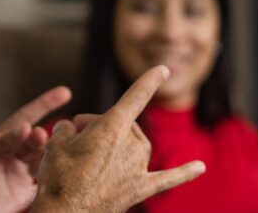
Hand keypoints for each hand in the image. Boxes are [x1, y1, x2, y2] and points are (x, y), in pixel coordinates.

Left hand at [0, 86, 71, 212]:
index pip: (27, 117)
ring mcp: (21, 173)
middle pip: (37, 140)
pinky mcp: (25, 193)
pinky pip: (46, 182)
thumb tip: (25, 127)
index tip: (65, 92)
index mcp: (2, 139)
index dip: (45, 103)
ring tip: (56, 155)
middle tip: (42, 137)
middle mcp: (14, 154)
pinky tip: (63, 173)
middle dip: (44, 137)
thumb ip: (1, 145)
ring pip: (45, 159)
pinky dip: (55, 177)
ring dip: (53, 156)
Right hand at [32, 66, 205, 212]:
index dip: (149, 80)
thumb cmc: (57, 177)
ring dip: (120, 145)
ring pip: (136, 145)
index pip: (136, 96)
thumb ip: (69, 128)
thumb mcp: (56, 142)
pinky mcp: (140, 189)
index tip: (162, 69)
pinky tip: (200, 167)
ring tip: (91, 155)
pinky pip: (167, 178)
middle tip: (77, 135)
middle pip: (125, 124)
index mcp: (112, 127)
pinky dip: (185, 172)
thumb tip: (74, 130)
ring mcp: (138, 168)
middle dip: (103, 125)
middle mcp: (131, 145)